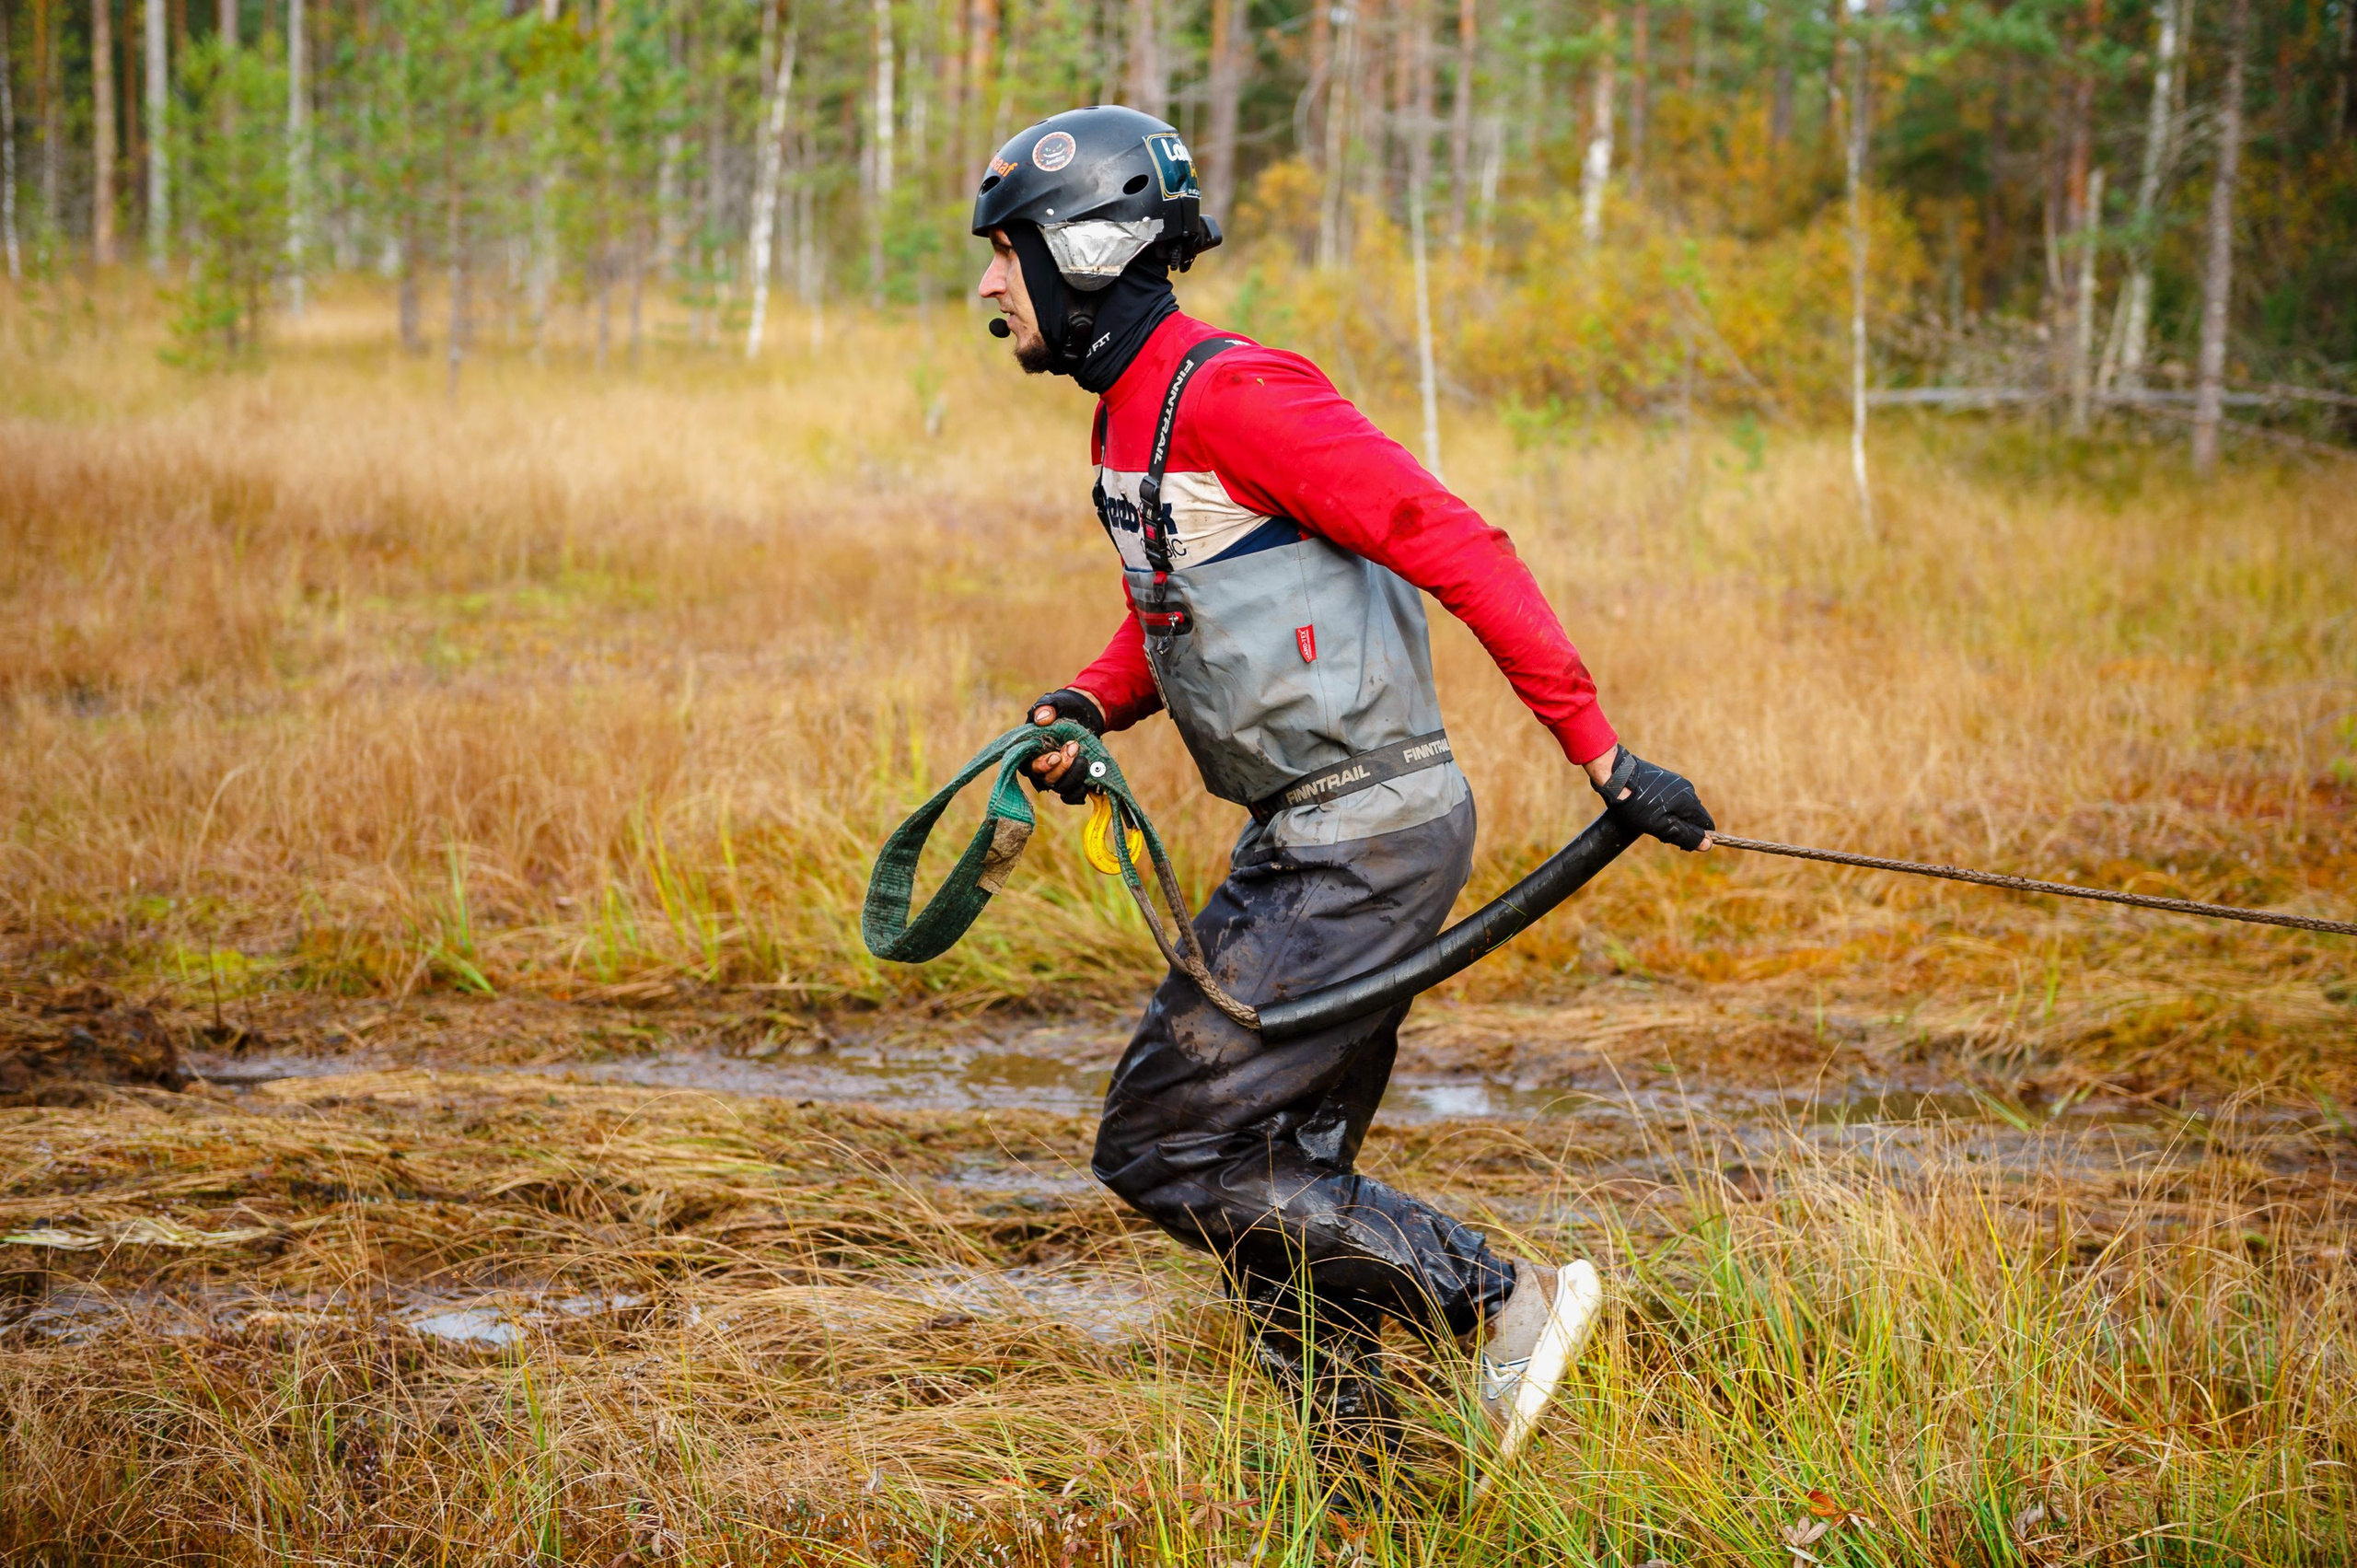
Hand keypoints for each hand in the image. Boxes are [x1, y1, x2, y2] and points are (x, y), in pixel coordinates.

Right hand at [1026, 690, 1103, 804]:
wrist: (1083, 714)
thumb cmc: (1062, 708)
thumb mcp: (1053, 703)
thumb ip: (1045, 708)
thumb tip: (1042, 719)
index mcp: (1029, 753)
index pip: (1030, 768)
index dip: (1043, 765)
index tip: (1056, 755)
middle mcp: (1041, 770)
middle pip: (1047, 780)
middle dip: (1063, 767)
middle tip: (1074, 747)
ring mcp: (1057, 777)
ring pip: (1062, 788)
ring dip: (1074, 775)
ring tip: (1083, 756)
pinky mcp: (1072, 781)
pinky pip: (1074, 795)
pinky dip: (1082, 788)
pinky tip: (1089, 772)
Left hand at [1586, 745, 1714, 851]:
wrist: (1615, 776)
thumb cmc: (1637, 804)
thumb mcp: (1662, 827)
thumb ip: (1685, 836)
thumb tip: (1708, 844)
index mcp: (1690, 801)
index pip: (1706, 823)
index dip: (1696, 837)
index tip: (1678, 842)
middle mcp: (1687, 788)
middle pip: (1692, 816)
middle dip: (1680, 828)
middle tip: (1658, 832)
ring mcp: (1675, 781)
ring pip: (1680, 807)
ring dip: (1670, 819)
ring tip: (1648, 820)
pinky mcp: (1663, 778)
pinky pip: (1670, 798)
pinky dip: (1662, 808)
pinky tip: (1646, 809)